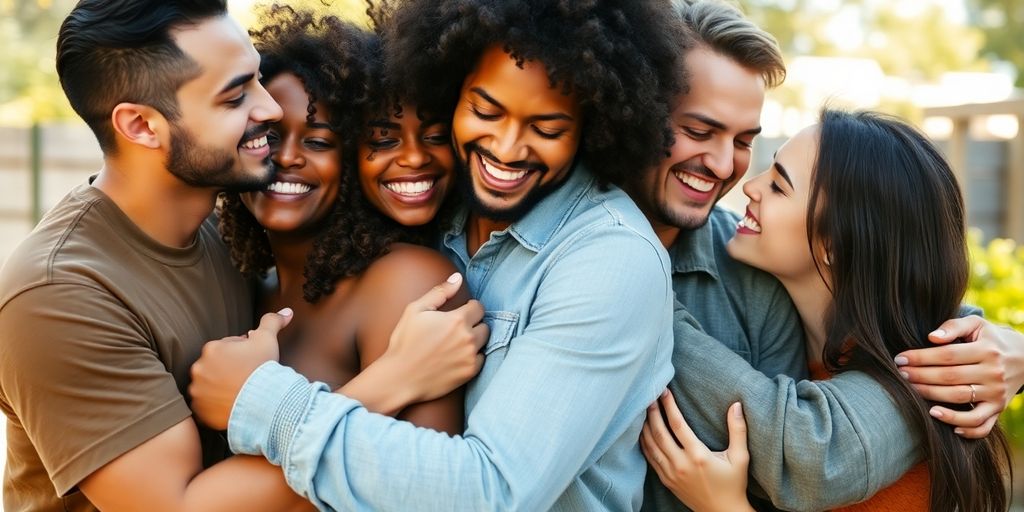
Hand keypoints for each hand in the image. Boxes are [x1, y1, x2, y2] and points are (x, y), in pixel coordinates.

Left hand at [189, 309, 292, 429]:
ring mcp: (197, 391)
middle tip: (244, 377)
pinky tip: (230, 404)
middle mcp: (199, 368)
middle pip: (214, 366)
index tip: (249, 362)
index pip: (225, 348)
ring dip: (218, 387)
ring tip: (238, 392)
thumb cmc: (263, 369)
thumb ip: (272, 321)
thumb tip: (286, 311)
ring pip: (208, 385)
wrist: (262, 402)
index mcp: (212, 349)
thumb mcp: (268, 340)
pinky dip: (214, 405)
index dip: (240, 354)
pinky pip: (205, 405)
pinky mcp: (199, 410)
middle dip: (227, 370)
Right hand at [377, 272, 487, 403]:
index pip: (479, 307)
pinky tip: (456, 357)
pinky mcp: (470, 373)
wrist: (399, 378)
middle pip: (485, 325)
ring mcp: (471, 356)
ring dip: (475, 340)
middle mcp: (469, 338)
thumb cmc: (405, 342)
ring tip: (456, 343)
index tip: (459, 313)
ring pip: (485, 342)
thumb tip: (458, 278)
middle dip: (474, 324)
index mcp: (457, 320)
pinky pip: (481, 359)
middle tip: (456, 330)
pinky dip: (473, 357)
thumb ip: (440, 292)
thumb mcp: (415, 310)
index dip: (469, 308)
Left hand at [640, 391, 752, 511]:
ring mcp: (671, 474)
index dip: (669, 406)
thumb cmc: (733, 484)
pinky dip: (644, 443)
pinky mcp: (666, 480)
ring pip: (651, 445)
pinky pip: (650, 458)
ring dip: (645, 426)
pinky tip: (643, 432)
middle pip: (659, 433)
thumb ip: (738, 430)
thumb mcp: (740, 457)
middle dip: (652, 413)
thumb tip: (736, 405)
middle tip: (649, 396)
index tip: (664, 392)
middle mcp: (681, 464)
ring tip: (643, 410)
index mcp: (698, 456)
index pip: (677, 425)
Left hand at [895, 315, 1023, 437]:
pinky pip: (980, 424)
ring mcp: (996, 394)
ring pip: (960, 399)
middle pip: (950, 377)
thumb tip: (931, 337)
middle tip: (901, 375)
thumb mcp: (977, 325)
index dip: (920, 357)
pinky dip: (961, 425)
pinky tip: (938, 416)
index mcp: (986, 350)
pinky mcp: (998, 409)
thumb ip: (954, 326)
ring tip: (911, 392)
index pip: (947, 355)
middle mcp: (993, 373)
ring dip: (932, 397)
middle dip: (921, 376)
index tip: (899, 359)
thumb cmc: (991, 339)